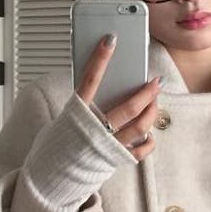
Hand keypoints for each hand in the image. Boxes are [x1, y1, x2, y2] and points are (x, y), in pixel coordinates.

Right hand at [75, 35, 159, 160]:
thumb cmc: (63, 140)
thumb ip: (85, 100)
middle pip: (129, 108)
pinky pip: (140, 150)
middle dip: (147, 92)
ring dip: (151, 112)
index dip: (100, 58)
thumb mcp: (68, 114)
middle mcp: (96, 130)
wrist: (54, 171)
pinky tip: (149, 132)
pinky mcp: (117, 158)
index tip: (110, 40)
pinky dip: (148, 140)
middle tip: (156, 82)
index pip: (90, 80)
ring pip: (139, 127)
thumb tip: (106, 80)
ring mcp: (109, 145)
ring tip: (155, 101)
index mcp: (78, 113)